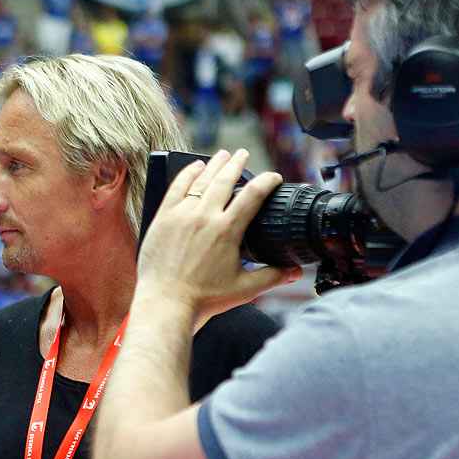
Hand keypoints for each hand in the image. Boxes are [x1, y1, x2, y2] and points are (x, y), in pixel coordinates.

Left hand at [137, 149, 302, 321]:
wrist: (165, 305)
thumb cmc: (203, 299)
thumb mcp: (245, 289)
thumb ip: (273, 276)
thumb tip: (296, 271)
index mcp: (227, 231)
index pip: (253, 195)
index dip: (267, 181)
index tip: (274, 177)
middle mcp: (204, 217)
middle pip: (225, 179)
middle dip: (237, 163)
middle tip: (244, 154)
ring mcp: (181, 216)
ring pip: (200, 181)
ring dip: (214, 165)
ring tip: (223, 155)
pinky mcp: (162, 219)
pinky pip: (175, 188)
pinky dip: (187, 175)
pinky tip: (194, 167)